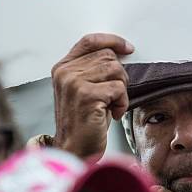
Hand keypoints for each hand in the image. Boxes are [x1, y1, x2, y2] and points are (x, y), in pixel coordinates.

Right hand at [51, 33, 133, 158]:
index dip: (112, 41)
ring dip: (121, 90)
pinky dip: (122, 102)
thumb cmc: (83, 122)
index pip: (89, 41)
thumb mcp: (83, 89)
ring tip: (111, 105)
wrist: (74, 150)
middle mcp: (65, 72)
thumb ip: (93, 69)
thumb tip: (120, 53)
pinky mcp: (86, 95)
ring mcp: (74, 83)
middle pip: (108, 56)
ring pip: (116, 70)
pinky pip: (118, 88)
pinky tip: (112, 114)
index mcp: (63, 68)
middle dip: (119, 76)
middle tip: (114, 96)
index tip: (128, 48)